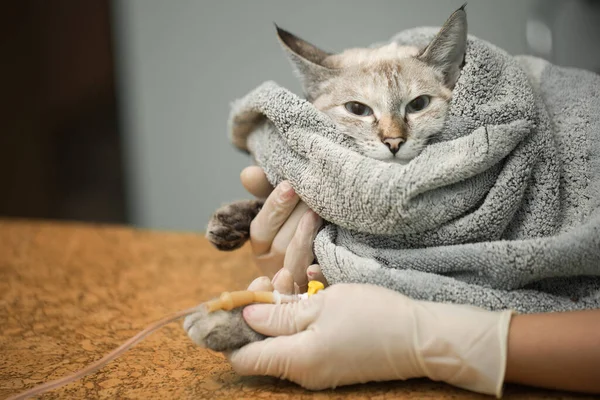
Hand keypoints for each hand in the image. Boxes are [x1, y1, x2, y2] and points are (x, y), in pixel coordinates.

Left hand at [229, 283, 512, 396]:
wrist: (420, 338)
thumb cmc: (373, 316)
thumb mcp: (323, 306)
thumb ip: (279, 314)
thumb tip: (245, 315)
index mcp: (295, 360)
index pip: (241, 357)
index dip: (230, 329)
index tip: (234, 299)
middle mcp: (302, 372)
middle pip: (259, 346)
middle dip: (256, 311)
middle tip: (269, 281)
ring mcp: (317, 369)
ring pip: (280, 340)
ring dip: (278, 310)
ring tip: (290, 279)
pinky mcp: (331, 361)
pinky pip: (300, 341)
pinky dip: (296, 319)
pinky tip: (306, 293)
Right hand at [241, 166, 326, 292]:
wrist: (339, 238)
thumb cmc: (304, 218)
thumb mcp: (285, 203)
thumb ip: (265, 188)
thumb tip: (249, 174)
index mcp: (263, 246)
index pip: (261, 229)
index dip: (274, 207)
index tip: (289, 185)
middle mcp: (275, 265)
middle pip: (280, 246)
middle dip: (295, 219)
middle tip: (312, 194)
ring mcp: (297, 280)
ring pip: (295, 264)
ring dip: (304, 239)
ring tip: (318, 214)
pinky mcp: (319, 288)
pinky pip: (315, 285)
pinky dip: (316, 276)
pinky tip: (318, 266)